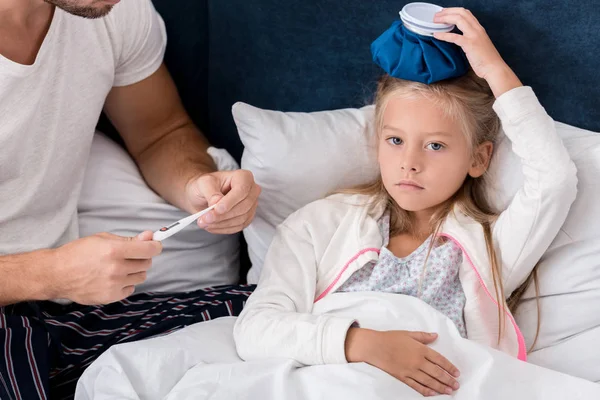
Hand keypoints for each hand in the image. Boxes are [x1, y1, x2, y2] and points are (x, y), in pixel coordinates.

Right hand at [52, 231, 161, 304]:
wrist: (57, 274)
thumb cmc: (78, 253)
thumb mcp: (103, 239)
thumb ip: (129, 239)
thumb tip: (149, 236)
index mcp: (114, 250)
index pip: (149, 250)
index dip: (155, 246)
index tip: (154, 245)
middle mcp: (116, 269)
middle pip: (147, 263)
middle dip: (142, 258)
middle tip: (129, 255)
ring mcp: (114, 284)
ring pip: (141, 276)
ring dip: (135, 271)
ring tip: (119, 267)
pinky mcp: (111, 297)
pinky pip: (131, 289)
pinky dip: (126, 283)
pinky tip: (113, 278)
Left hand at [185, 170, 260, 233]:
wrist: (203, 196)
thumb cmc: (205, 186)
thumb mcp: (203, 183)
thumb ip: (210, 192)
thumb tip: (216, 202)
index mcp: (243, 177)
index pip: (242, 190)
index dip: (230, 202)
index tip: (216, 209)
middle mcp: (251, 191)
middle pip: (243, 207)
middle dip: (223, 215)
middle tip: (205, 218)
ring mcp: (251, 206)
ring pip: (241, 219)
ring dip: (221, 224)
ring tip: (205, 222)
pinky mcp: (247, 218)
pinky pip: (238, 227)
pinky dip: (223, 229)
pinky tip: (211, 226)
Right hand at [345, 328, 459, 396]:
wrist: (375, 346)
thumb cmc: (391, 338)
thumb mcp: (408, 333)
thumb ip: (423, 336)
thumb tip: (436, 336)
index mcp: (421, 349)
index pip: (440, 360)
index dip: (449, 367)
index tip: (456, 373)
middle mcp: (418, 361)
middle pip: (437, 372)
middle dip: (448, 380)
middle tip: (456, 385)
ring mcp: (410, 370)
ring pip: (429, 381)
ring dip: (440, 387)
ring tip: (449, 391)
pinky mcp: (403, 377)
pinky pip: (416, 386)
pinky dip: (425, 390)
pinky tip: (432, 393)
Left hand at [433, 8, 521, 96]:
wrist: (494, 68)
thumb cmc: (486, 60)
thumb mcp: (478, 44)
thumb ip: (470, 38)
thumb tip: (459, 38)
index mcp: (479, 28)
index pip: (466, 13)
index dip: (454, 10)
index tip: (444, 13)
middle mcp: (477, 29)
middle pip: (461, 13)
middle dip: (447, 12)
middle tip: (436, 16)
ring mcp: (474, 35)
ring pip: (458, 19)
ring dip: (445, 18)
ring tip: (435, 21)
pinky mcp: (469, 44)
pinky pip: (454, 37)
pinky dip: (444, 35)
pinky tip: (436, 35)